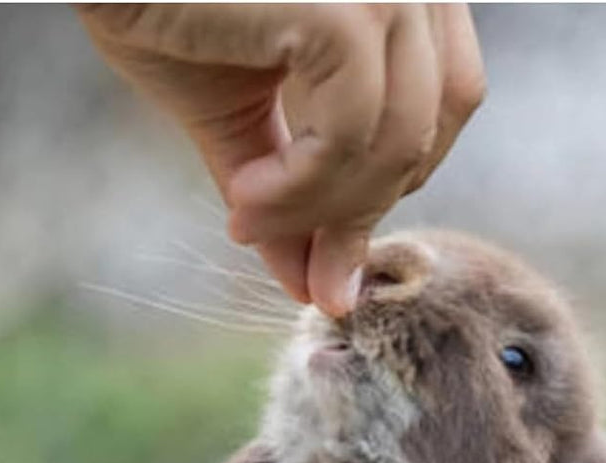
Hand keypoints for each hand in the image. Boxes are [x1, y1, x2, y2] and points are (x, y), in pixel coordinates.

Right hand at [77, 3, 485, 315]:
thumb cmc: (160, 4)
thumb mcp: (242, 114)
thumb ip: (294, 192)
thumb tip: (322, 290)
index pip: (445, 102)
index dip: (391, 181)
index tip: (324, 251)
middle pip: (433, 126)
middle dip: (361, 208)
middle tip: (295, 261)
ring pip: (398, 143)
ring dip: (323, 209)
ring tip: (246, 221)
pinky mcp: (345, 8)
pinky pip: (349, 137)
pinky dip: (299, 190)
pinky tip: (242, 199)